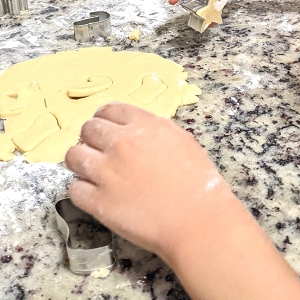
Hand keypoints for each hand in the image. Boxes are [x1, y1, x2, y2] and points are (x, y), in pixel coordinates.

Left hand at [65, 102, 231, 262]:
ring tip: (92, 170)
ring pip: (73, 156)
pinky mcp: (97, 202)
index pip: (109, 109)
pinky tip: (94, 193)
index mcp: (143, 126)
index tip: (106, 128)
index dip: (106, 118)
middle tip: (100, 150)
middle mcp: (120, 144)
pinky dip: (81, 189)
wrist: (196, 219)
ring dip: (81, 161)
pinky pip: (74, 188)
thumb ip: (156, 127)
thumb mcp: (183, 140)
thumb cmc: (197, 180)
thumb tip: (137, 126)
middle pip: (87, 129)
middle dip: (92, 138)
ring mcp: (106, 173)